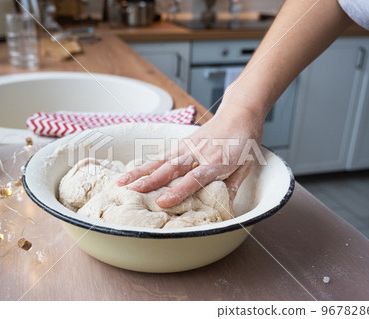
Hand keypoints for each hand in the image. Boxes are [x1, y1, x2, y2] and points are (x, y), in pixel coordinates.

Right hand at [116, 105, 264, 207]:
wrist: (240, 112)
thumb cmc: (244, 141)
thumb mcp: (246, 166)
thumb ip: (232, 187)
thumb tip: (225, 211)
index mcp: (217, 162)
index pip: (195, 179)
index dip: (178, 191)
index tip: (163, 202)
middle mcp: (198, 154)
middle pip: (171, 169)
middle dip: (149, 181)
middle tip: (131, 192)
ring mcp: (187, 147)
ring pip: (160, 161)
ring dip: (140, 173)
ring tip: (122, 183)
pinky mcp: (181, 143)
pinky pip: (161, 156)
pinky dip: (146, 164)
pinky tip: (133, 172)